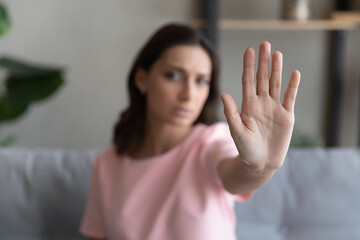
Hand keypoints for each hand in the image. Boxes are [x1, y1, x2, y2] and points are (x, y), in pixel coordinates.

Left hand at [221, 41, 299, 172]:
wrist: (261, 164)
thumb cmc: (245, 149)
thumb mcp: (236, 131)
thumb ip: (231, 113)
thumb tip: (223, 94)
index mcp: (248, 105)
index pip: (248, 81)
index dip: (249, 66)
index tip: (249, 50)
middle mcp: (261, 103)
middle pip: (262, 78)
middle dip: (263, 62)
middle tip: (265, 44)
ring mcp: (274, 108)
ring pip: (276, 84)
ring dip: (277, 69)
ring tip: (277, 53)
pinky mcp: (287, 116)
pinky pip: (290, 98)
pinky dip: (292, 86)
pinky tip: (294, 73)